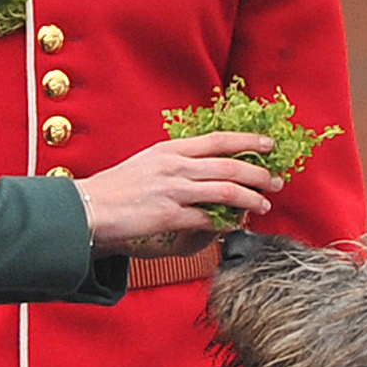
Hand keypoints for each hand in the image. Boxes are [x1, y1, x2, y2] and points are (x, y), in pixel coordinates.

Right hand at [79, 132, 281, 253]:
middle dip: (259, 174)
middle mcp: (175, 166)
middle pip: (229, 166)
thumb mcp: (148, 163)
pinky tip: (236, 225)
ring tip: (264, 205)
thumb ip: (176, 163)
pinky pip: (209, 219)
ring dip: (251, 199)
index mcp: (170, 150)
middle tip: (276, 181)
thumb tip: (204, 167)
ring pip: (225, 191)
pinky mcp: (169, 216)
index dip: (247, 142)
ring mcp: (173, 191)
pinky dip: (227, 223)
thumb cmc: (117, 189)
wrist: (89, 209)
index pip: (218, 140)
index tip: (268, 145)